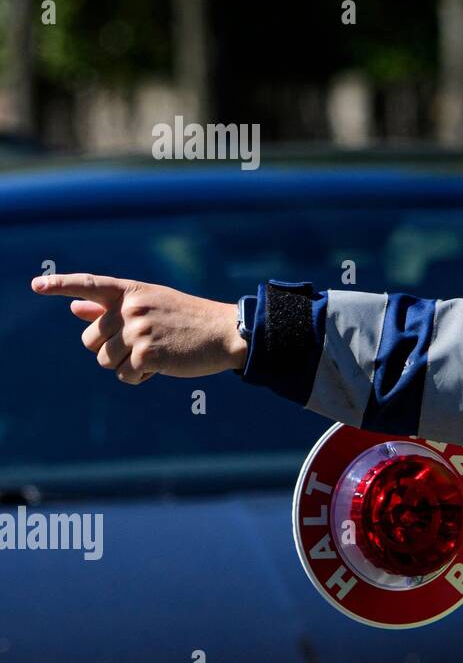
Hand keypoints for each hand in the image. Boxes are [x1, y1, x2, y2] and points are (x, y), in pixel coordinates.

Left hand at [31, 273, 247, 384]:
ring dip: (127, 365)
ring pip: (106, 362)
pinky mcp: (147, 354)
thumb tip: (74, 308)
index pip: (89, 285)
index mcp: (131, 291)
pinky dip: (140, 377)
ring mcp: (138, 330)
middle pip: (90, 340)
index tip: (36, 286)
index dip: (60, 286)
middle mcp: (131, 308)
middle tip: (142, 345)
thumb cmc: (188, 319)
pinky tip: (163, 365)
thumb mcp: (151, 305)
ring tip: (158, 353)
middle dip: (110, 350)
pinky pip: (125, 376)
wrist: (226, 332)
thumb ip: (110, 307)